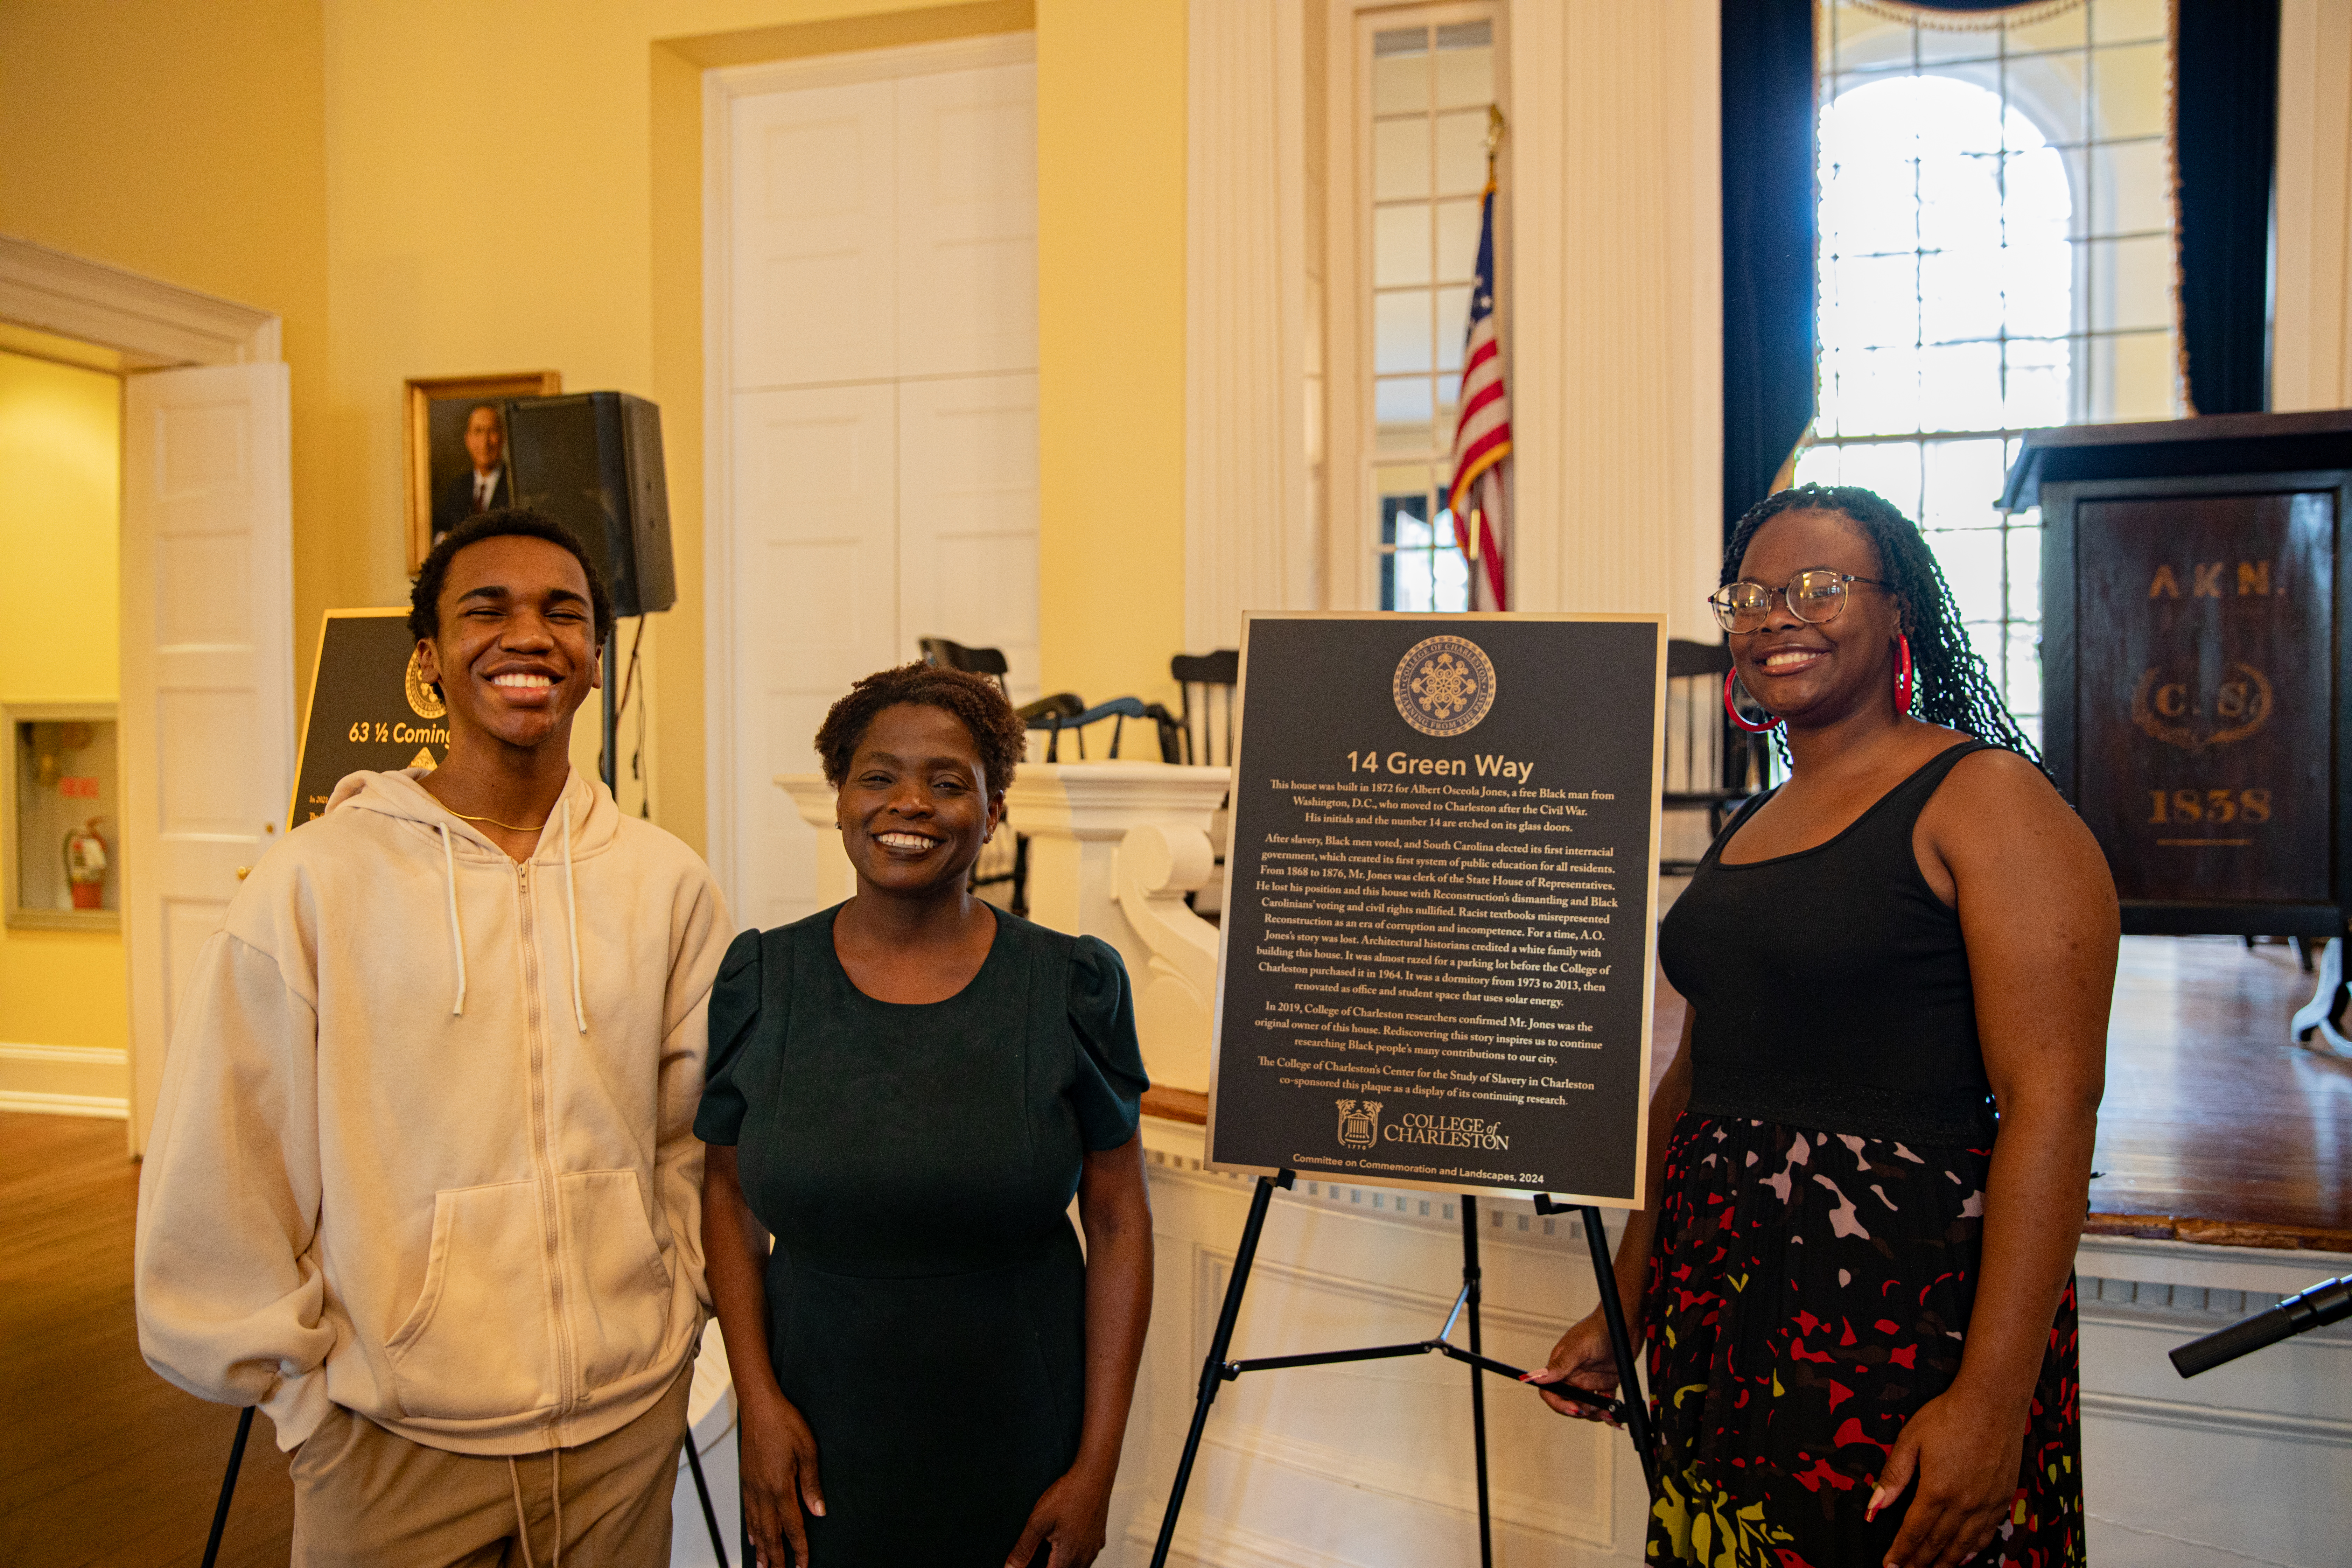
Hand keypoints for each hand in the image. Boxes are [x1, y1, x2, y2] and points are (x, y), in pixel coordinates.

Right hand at [739, 1388, 824, 1567]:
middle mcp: (763, 1491)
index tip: (803, 1565)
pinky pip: (748, 1512)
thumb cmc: (784, 1422)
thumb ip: (812, 1484)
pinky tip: (753, 1538)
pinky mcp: (746, 1480)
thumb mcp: (807, 1450)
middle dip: (776, 1556)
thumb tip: (818, 1511)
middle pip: (771, 1533)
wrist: (759, 1406)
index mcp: (780, 1486)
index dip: (799, 1548)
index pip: (792, 1526)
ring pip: (757, 1526)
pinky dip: (751, 1529)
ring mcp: (752, 1487)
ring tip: (764, 1566)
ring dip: (762, 1548)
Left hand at [1002, 1461, 1112, 1567]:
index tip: (1028, 1564)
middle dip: (1049, 1566)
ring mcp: (1093, 1550)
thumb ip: (1023, 1549)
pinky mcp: (1098, 1541)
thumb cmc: (1070, 1494)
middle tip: (1040, 1551)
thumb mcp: (1038, 1521)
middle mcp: (1083, 1558)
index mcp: (1067, 1558)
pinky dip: (1074, 1556)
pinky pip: (1085, 1558)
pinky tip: (1066, 1541)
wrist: (1094, 1475)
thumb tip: (1011, 1567)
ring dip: (1061, 1563)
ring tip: (1051, 1549)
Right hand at [1523, 1307, 1634, 1423]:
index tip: (1573, 1408)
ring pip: (1588, 1406)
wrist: (1625, 1321)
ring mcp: (1590, 1380)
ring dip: (1596, 1413)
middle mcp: (1574, 1375)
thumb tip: (1538, 1377)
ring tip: (1608, 1411)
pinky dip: (1610, 1411)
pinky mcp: (1606, 1382)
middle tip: (1593, 1409)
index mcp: (1562, 1366)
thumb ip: (1560, 1365)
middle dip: (1579, 1410)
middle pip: (1569, 1402)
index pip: (1551, 1391)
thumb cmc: (1599, 1327)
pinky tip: (1615, 1412)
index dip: (1559, 1403)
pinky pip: (1605, 1403)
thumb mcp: (1578, 1346)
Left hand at [1873, 1386, 2026, 1567]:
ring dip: (1946, 1561)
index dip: (1900, 1552)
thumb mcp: (1910, 1441)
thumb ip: (1893, 1477)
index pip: (1913, 1532)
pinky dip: (1974, 1549)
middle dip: (1919, 1562)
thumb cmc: (1949, 1415)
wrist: (1993, 1402)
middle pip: (1937, 1543)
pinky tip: (1965, 1556)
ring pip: (1964, 1545)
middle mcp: (1963, 1504)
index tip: (1890, 1566)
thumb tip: (1874, 1506)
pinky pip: (1987, 1534)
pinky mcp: (2003, 1498)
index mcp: (1936, 1491)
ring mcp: (1986, 1503)